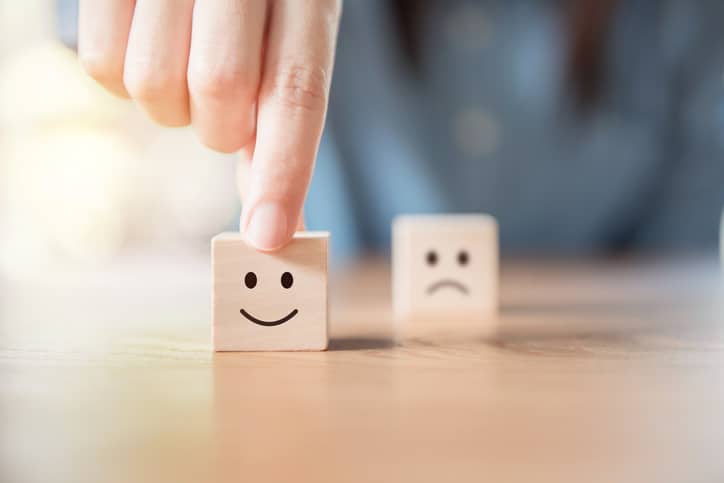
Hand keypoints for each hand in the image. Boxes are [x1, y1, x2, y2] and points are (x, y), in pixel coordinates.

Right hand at [78, 0, 341, 249]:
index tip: (268, 236)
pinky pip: (100, 67)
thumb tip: (276, 229)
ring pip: (152, 83)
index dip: (283, 170)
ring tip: (185, 66)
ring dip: (170, 105)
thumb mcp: (287, 50)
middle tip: (224, 111)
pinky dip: (122, 80)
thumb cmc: (256, 13)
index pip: (297, 90)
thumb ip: (280, 129)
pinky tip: (147, 50)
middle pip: (219, 89)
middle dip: (220, 128)